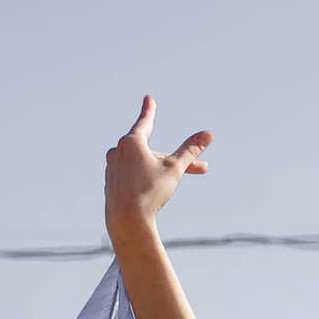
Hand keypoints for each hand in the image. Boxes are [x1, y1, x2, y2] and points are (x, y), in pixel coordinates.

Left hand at [104, 97, 210, 234]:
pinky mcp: (110, 182)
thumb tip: (208, 134)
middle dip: (175, 160)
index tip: (149, 99)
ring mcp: (112, 167)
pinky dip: (143, 179)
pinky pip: (131, 175)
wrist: (127, 219)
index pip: (145, 122)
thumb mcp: (174, 169)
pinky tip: (148, 193)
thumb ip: (190, 151)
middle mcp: (119, 151)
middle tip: (200, 169)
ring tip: (168, 187)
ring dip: (159, 170)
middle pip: (153, 151)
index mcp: (132, 142)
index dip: (150, 111)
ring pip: (141, 164)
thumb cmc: (150, 192)